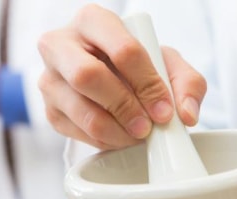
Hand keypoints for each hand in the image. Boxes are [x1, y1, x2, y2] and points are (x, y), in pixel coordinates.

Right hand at [37, 4, 205, 149]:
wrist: (108, 74)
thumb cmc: (134, 63)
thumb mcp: (167, 62)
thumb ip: (187, 83)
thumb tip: (184, 115)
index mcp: (92, 20)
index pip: (122, 49)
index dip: (147, 83)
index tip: (164, 109)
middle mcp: (60, 44)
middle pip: (87, 75)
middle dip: (123, 106)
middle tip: (146, 126)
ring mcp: (49, 78)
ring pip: (80, 109)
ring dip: (115, 130)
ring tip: (137, 135)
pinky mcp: (49, 109)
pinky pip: (75, 131)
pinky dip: (103, 140)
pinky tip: (119, 135)